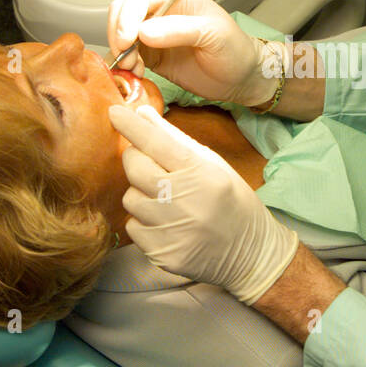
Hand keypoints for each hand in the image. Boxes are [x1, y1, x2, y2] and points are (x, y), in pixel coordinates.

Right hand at [107, 0, 274, 105]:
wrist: (241, 79)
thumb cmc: (235, 50)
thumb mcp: (214, 35)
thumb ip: (180, 30)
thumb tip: (144, 31)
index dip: (128, 16)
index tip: (128, 39)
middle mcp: (161, 10)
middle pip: (122, 12)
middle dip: (118, 33)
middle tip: (125, 56)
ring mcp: (153, 33)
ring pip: (120, 33)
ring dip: (119, 50)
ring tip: (132, 68)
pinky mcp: (150, 54)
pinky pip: (127, 54)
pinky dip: (124, 63)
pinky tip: (135, 72)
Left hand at [109, 104, 298, 303]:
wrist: (251, 254)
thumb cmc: (232, 202)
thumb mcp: (213, 165)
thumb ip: (176, 140)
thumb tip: (142, 114)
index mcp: (202, 173)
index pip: (158, 143)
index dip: (132, 126)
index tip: (114, 112)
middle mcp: (186, 201)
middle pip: (135, 169)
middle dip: (135, 160)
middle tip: (151, 164)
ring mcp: (173, 230)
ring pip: (131, 199)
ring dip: (141, 194)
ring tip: (166, 201)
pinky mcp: (162, 254)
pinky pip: (133, 228)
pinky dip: (144, 222)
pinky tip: (167, 224)